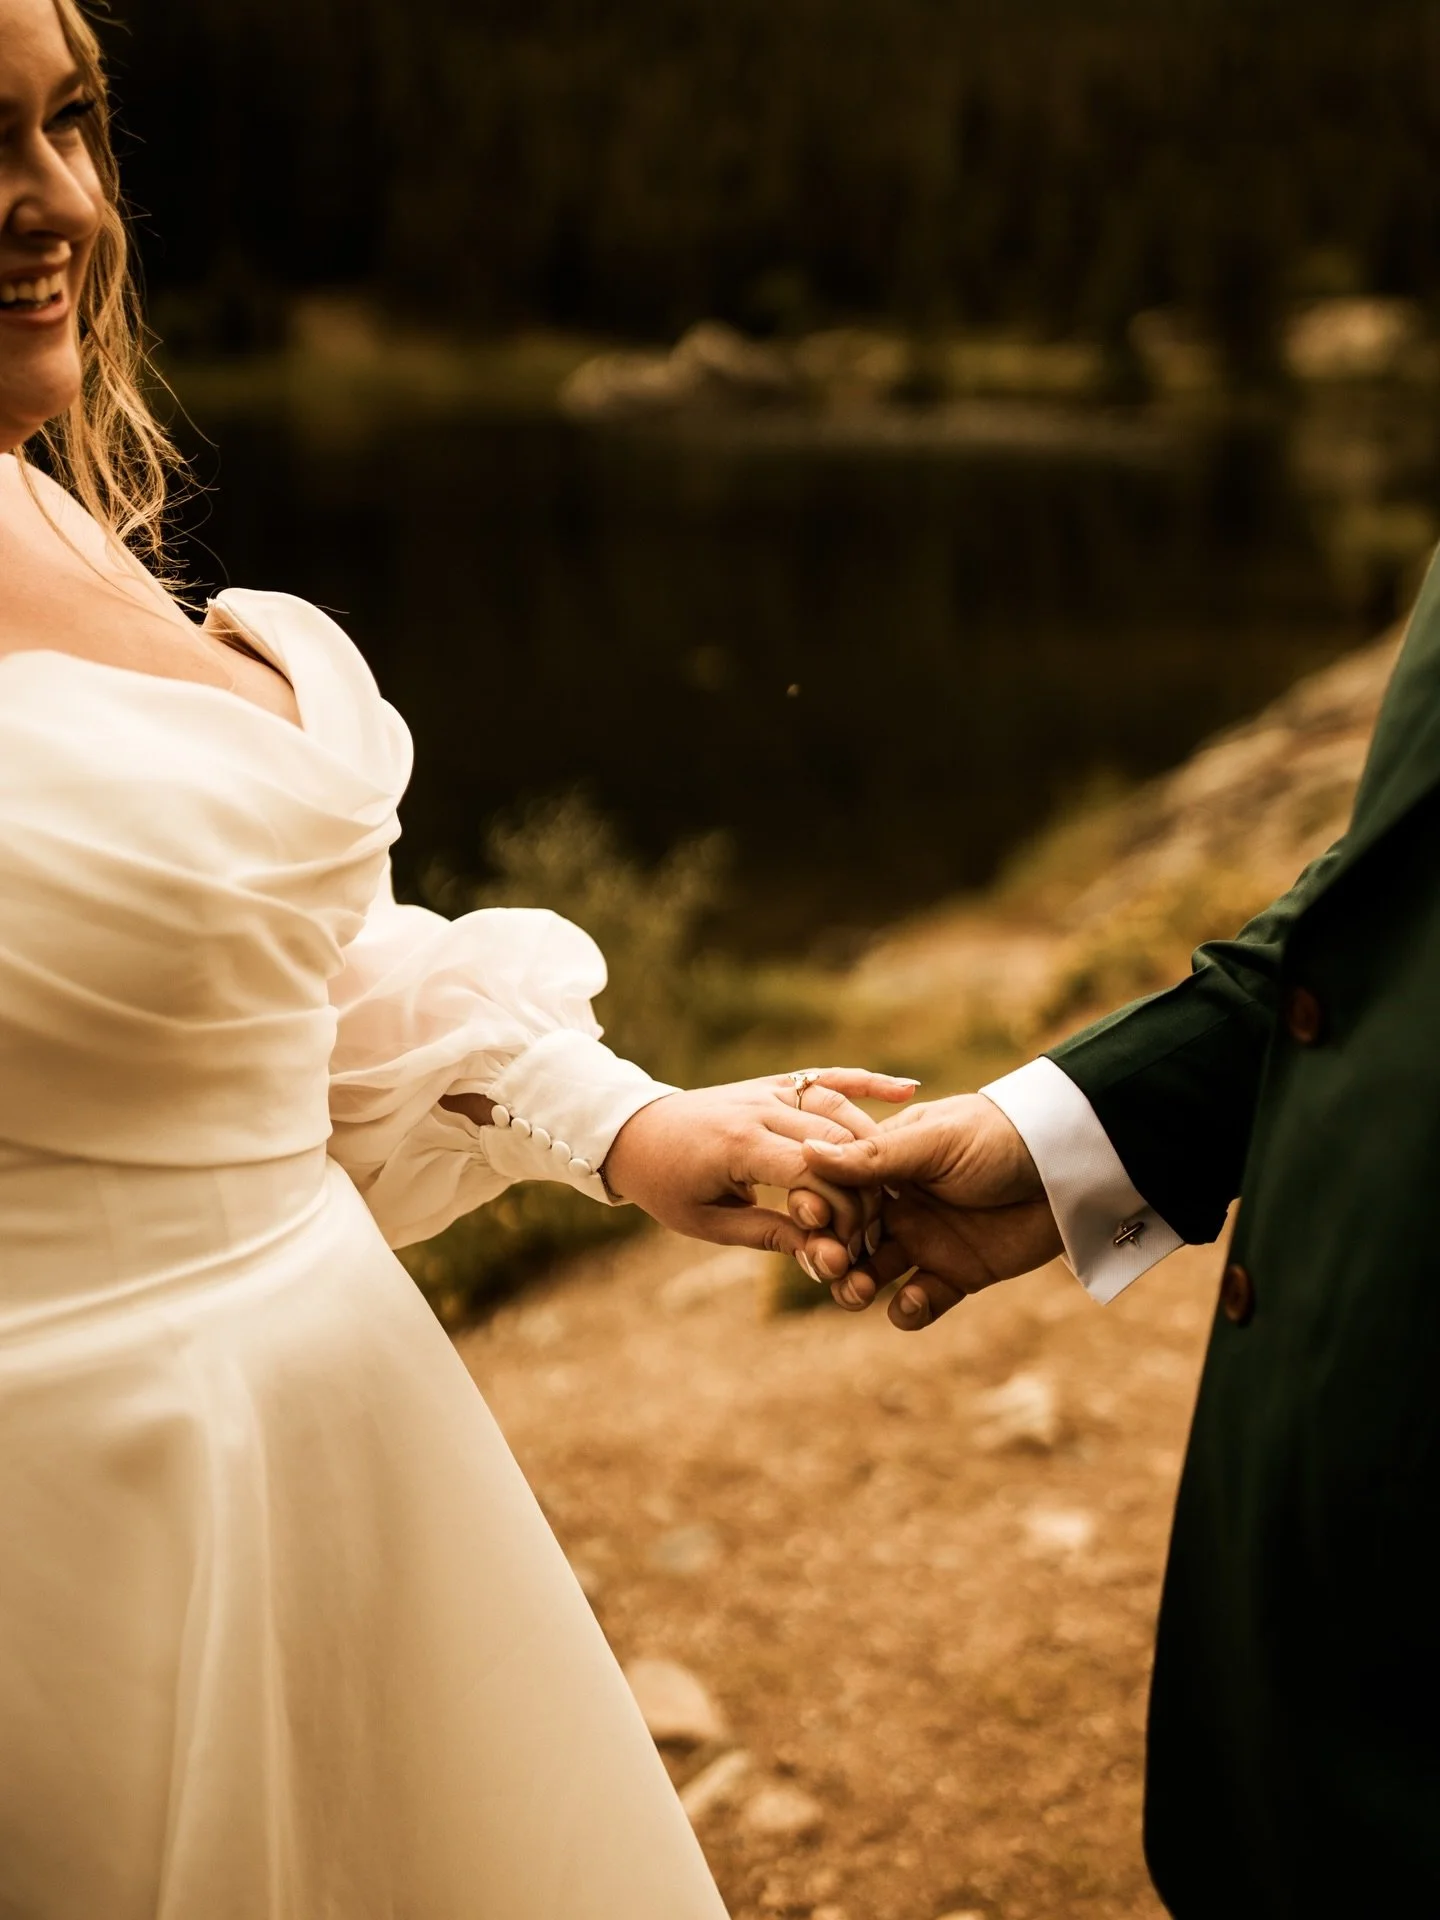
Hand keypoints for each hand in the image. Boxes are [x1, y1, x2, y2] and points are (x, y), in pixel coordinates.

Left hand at [601, 1069, 917, 1254]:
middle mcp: (760, 1109)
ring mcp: (770, 1090)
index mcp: (739, 1145)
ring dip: (874, 1143)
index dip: (841, 1209)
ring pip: (840, 1107)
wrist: (633, 1132)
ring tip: (896, 1181)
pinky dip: (867, 1081)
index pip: (813, 1171)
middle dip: (864, 1185)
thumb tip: (824, 1255)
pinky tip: (908, 1089)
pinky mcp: (776, 1082)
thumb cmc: (666, 1185)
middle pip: (836, 1141)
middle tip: (877, 1223)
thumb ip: (767, 1234)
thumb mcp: (706, 1223)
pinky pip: (828, 1076)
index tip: (852, 1241)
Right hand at [796, 1094, 1062, 1328]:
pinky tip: (913, 1301)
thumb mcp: (936, 1142)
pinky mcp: (957, 1274)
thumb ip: (874, 1157)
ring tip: (859, 1291)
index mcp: (885, 1163)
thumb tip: (806, 1151)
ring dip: (854, 1286)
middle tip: (832, 1265)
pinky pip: (919, 1301)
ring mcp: (925, 1240)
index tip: (814, 1221)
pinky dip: (908, 1310)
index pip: (833, 1190)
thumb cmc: (1000, 1137)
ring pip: (870, 1273)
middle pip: (843, 1236)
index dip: (817, 1208)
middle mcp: (897, 1203)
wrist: (1069, 1168)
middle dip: (829, 1253)